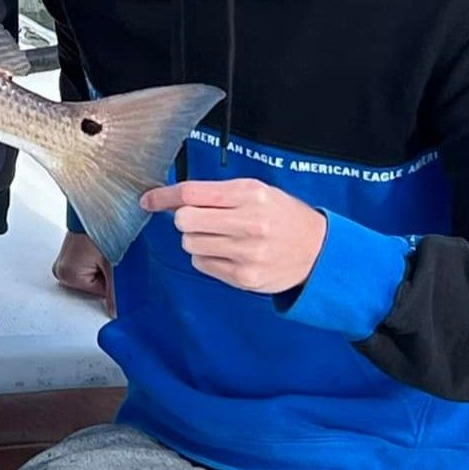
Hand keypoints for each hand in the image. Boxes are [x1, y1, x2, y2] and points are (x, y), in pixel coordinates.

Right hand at [52, 231, 116, 314]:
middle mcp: (62, 267)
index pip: (100, 293)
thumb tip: (118, 313)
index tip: (120, 268)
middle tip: (117, 256)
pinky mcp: (75, 246)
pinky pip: (94, 259)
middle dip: (111, 273)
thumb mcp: (114, 264)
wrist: (99, 200)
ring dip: (109, 262)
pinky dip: (104, 254)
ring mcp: (68, 256)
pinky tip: (110, 244)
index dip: (115, 282)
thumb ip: (117, 294)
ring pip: (97, 272)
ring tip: (114, 248)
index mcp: (67, 275)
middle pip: (97, 284)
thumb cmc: (101, 226)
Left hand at [141, 179, 327, 293]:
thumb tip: (173, 199)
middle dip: (185, 219)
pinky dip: (207, 257)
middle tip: (202, 220)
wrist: (319, 251)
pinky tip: (228, 252)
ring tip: (221, 237)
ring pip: (190, 244)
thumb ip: (217, 193)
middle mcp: (248, 224)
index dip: (164, 196)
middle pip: (185, 221)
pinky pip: (202, 264)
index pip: (191, 193)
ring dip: (197, 239)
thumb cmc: (283, 216)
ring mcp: (246, 253)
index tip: (149, 200)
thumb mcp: (256, 192)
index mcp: (250, 195)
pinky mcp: (244, 277)